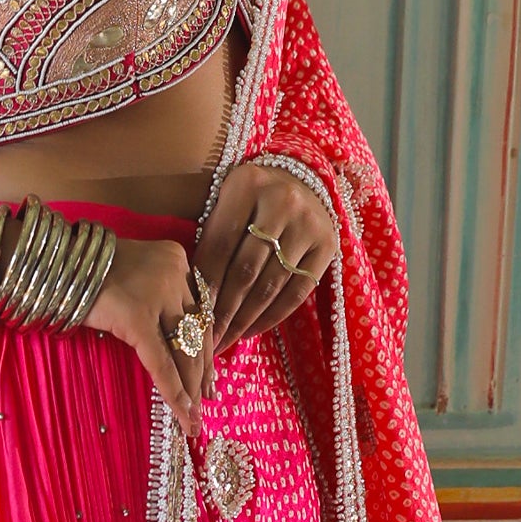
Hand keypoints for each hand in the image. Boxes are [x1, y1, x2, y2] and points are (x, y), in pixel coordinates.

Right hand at [89, 234, 212, 430]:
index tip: (210, 373)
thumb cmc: (82, 271)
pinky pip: (161, 362)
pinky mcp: (137, 316)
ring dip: (192, 387)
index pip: (198, 312)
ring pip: (184, 350)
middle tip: (207, 399)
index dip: (206, 346)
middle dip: (203, 371)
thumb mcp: (130, 276)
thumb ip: (154, 296)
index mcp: (175, 260)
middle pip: (197, 332)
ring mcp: (157, 294)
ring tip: (194, 416)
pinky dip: (174, 391)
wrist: (52, 262)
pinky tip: (183, 414)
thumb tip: (167, 339)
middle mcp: (174, 273)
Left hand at [195, 161, 339, 349]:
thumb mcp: (224, 203)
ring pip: (271, 284)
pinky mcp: (328, 245)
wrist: (301, 181)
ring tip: (226, 340)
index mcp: (247, 185)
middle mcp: (282, 201)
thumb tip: (192, 296)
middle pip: (246, 269)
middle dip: (224, 310)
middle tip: (208, 339)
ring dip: (245, 319)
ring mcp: (309, 224)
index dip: (206, 285)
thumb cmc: (249, 200)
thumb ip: (211, 238)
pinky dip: (273, 316)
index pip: (220, 245)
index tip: (193, 316)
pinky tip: (252, 330)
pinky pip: (297, 291)